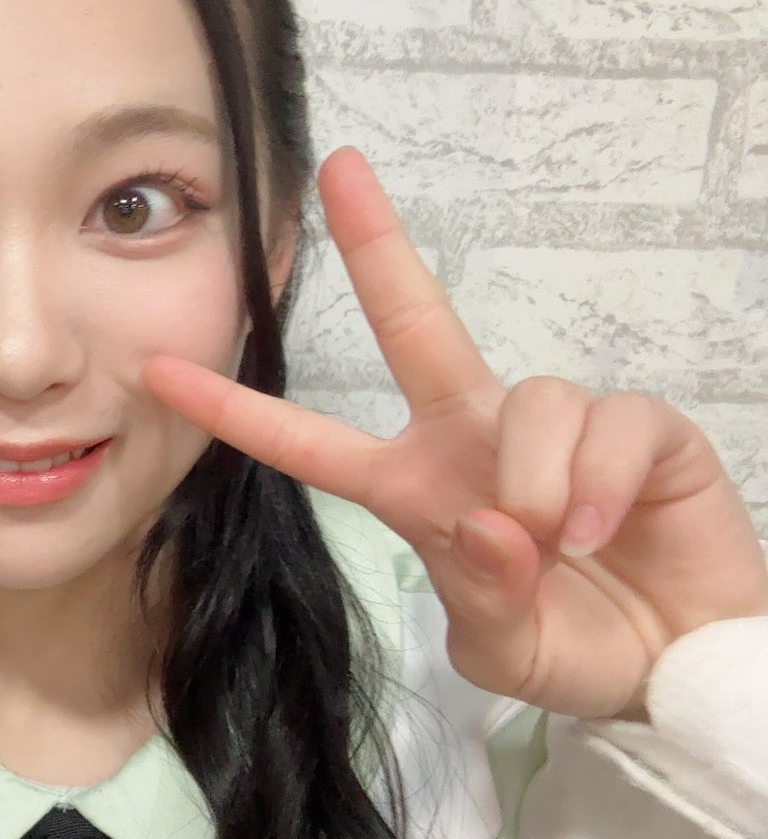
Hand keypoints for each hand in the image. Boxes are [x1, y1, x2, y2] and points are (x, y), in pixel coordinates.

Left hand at [143, 147, 767, 719]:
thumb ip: (482, 597)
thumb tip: (490, 525)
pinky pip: (609, 425)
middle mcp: (474, 439)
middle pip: (415, 324)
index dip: (237, 412)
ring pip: (529, 399)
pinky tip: (601, 529)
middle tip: (340, 172)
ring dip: (534, 482)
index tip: (158, 372)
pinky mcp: (641, 428)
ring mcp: (556, 426)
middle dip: (379, 245)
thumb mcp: (505, 648)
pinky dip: (599, 483)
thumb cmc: (579, 646)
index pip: (311, 443)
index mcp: (416, 490)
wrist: (681, 666)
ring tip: (558, 545)